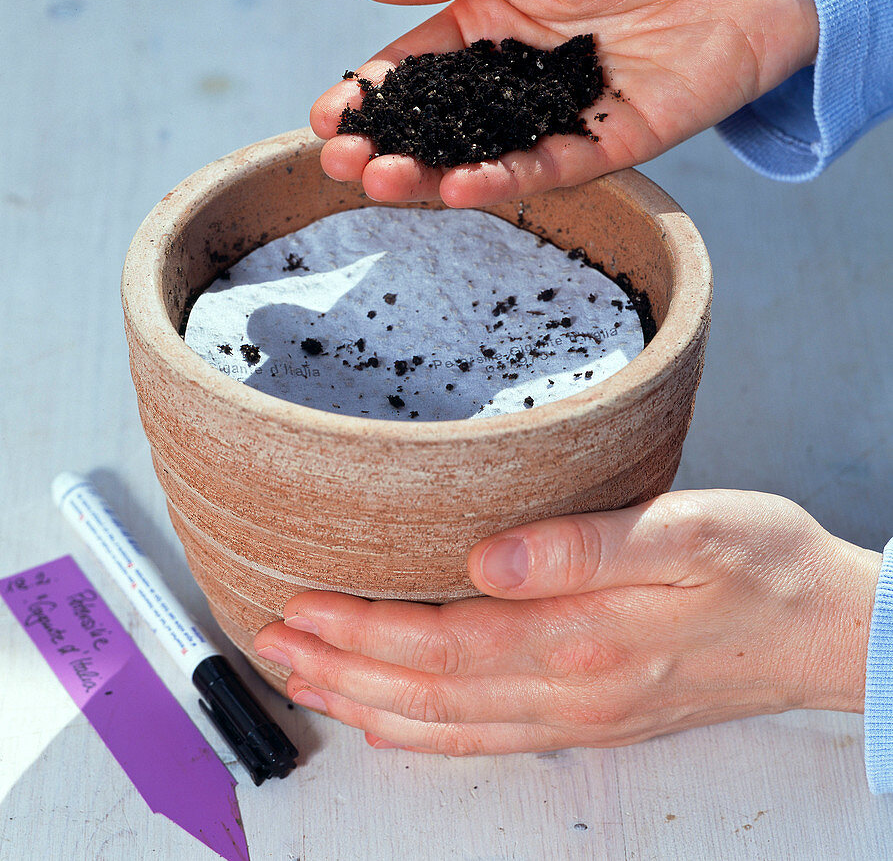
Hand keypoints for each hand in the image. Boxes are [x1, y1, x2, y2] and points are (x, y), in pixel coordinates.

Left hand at [254, 489, 878, 755]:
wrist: (824, 630)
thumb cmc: (761, 567)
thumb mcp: (691, 530)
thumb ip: (586, 546)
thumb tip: (488, 557)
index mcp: (585, 637)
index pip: (443, 641)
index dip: (363, 626)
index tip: (300, 603)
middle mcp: (570, 689)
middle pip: (428, 688)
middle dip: (341, 665)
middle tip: (271, 641)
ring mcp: (578, 714)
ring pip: (447, 722)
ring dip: (367, 700)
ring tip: (305, 679)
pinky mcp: (591, 716)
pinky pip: (487, 736)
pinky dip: (424, 732)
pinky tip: (391, 721)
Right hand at [311, 0, 818, 207]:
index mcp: (491, 21)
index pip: (414, 65)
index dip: (369, 91)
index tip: (326, 115)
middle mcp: (516, 76)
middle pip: (438, 122)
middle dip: (386, 145)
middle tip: (343, 164)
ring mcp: (558, 115)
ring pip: (482, 155)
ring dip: (430, 174)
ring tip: (383, 181)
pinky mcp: (607, 144)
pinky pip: (547, 167)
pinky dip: (504, 178)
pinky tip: (460, 184)